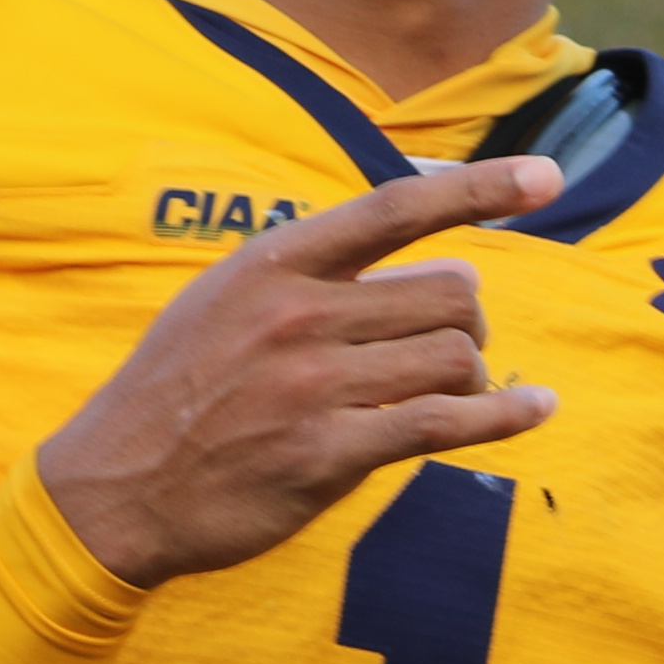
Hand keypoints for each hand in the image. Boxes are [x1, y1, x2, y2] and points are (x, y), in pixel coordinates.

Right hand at [33, 154, 560, 583]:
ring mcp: (312, 385)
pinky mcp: (329, 453)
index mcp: (273, 264)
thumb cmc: (184, 389)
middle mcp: (297, 315)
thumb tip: (452, 261)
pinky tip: (537, 408)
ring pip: (455, 356)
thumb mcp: (229, 301)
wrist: (116, 486)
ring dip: (472, 375)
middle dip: (467, 319)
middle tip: (449, 345)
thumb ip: (321, 274)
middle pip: (448, 294)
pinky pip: (446, 422)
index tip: (546, 177)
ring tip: (449, 390)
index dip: (479, 189)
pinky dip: (505, 415)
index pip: (395, 209)